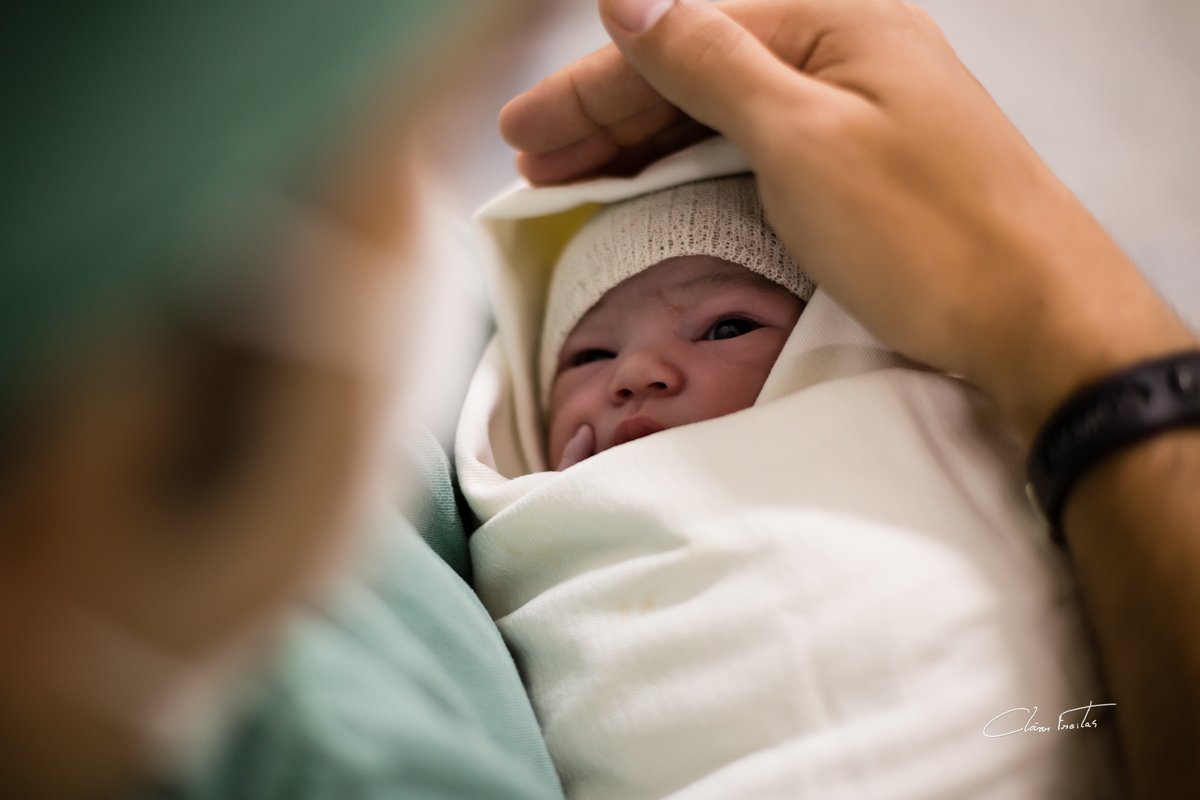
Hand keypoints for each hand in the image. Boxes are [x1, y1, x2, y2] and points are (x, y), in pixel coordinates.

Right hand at [505, 3, 1199, 796]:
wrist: (1039, 323)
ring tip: (572, 179)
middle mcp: (845, 57)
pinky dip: (694, 170)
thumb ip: (710, 62)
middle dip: (606, 115)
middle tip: (530, 160)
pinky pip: (756, 155)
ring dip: (642, 145)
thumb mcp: (803, 137)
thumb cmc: (927, 232)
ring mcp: (857, 116)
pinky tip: (655, 186)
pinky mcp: (864, 174)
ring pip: (723, 117)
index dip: (592, 84)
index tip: (522, 131)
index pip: (682, 39)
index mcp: (834, 25)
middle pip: (698, 72)